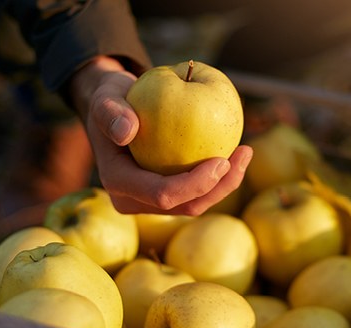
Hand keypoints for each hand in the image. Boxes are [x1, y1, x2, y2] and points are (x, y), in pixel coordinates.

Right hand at [69, 56, 252, 214]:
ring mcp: (150, 202)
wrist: (113, 110)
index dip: (194, 184)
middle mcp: (133, 200)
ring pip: (195, 204)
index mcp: (118, 182)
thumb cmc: (111, 99)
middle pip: (185, 207)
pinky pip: (197, 192)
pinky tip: (237, 153)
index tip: (222, 160)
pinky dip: (219, 177)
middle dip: (220, 187)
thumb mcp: (105, 97)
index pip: (161, 193)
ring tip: (246, 153)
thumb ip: (110, 112)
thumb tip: (127, 132)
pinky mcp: (166, 195)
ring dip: (225, 184)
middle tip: (244, 154)